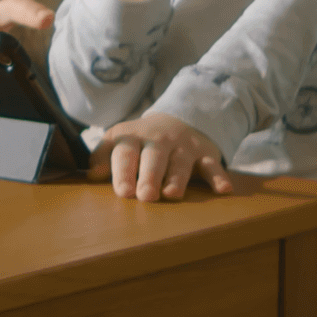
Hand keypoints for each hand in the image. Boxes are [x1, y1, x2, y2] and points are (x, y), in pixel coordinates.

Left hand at [90, 112, 232, 200]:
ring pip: (181, 163)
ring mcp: (183, 146)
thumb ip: (103, 156)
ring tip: (172, 195)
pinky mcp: (205, 154)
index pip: (126, 152)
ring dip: (177, 178)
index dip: (123, 171)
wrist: (176, 119)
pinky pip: (213, 165)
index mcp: (134, 136)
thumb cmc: (141, 142)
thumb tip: (92, 174)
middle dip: (150, 176)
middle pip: (154, 157)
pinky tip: (223, 190)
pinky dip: (219, 177)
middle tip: (145, 196)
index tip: (123, 192)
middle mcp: (159, 140)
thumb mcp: (120, 141)